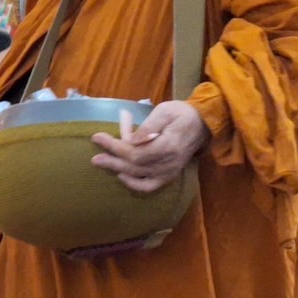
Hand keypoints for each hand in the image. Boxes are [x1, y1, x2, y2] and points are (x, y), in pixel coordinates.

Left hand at [90, 100, 209, 193]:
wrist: (203, 125)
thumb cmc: (182, 114)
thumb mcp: (165, 111)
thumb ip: (148, 126)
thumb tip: (131, 139)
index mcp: (168, 146)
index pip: (135, 152)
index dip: (115, 147)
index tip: (98, 137)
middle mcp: (168, 163)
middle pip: (134, 166)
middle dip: (112, 160)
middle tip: (94, 157)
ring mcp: (169, 172)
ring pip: (138, 175)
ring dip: (118, 169)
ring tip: (101, 163)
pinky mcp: (168, 175)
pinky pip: (149, 186)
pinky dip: (134, 184)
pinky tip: (121, 176)